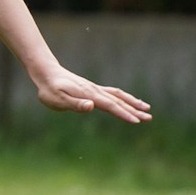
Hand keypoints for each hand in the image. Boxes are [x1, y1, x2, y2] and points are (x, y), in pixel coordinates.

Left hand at [32, 65, 151, 123]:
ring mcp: (95, 89)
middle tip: (149, 118)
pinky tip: (129, 101)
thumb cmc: (50, 89)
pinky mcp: (92, 89)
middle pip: (118, 101)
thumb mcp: (58, 99)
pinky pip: (113, 93)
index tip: (136, 121)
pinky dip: (124, 97)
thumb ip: (75, 104)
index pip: (110, 106)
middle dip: (134, 110)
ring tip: (147, 109)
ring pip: (118, 96)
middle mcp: (95, 91)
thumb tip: (91, 106)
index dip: (123, 114)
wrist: (46, 73)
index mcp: (89, 95)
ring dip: (133, 102)